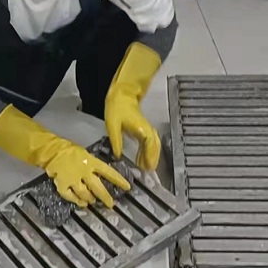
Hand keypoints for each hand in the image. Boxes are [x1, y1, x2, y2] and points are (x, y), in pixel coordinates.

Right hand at [42, 140, 129, 207]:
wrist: (52, 151)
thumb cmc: (70, 151)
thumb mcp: (85, 154)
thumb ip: (93, 165)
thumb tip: (101, 175)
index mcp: (91, 162)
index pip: (109, 172)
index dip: (119, 180)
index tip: (127, 187)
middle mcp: (84, 172)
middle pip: (98, 187)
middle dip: (105, 197)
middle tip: (110, 204)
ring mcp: (73, 179)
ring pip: (85, 193)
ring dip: (90, 199)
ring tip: (93, 202)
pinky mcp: (63, 184)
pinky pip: (70, 196)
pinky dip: (76, 201)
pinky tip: (81, 203)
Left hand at [104, 42, 161, 170]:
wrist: (122, 94)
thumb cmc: (117, 108)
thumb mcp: (112, 125)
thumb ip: (116, 141)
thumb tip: (118, 156)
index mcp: (141, 129)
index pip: (149, 145)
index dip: (149, 157)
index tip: (148, 168)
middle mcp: (147, 130)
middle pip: (155, 147)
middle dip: (153, 159)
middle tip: (149, 172)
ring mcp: (147, 129)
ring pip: (154, 145)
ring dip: (152, 156)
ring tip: (146, 168)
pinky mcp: (144, 129)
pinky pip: (150, 143)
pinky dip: (148, 151)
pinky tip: (142, 159)